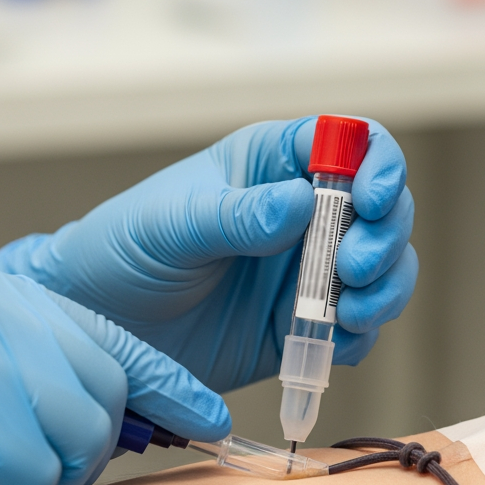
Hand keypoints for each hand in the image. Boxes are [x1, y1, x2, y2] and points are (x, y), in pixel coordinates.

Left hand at [0, 117, 417, 392]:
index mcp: (273, 164)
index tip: (371, 199)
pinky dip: (362, 334)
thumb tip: (300, 201)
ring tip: (352, 311)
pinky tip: (336, 342)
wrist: (98, 329)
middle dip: (385, 236)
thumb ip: (236, 216)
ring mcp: (308, 270)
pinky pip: (358, 327)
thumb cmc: (123, 251)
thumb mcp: (172, 225)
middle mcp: (303, 212)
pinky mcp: (304, 324)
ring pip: (385, 268)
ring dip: (386, 287)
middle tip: (353, 268)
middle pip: (384, 208)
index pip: (350, 143)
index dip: (378, 164)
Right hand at [0, 256, 227, 484]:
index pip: (105, 333)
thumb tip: (85, 414)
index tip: (205, 417)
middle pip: (102, 390)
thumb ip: (7, 365)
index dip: (162, 382)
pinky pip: (32, 476)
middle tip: (22, 476)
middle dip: (83, 450)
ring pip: (78, 436)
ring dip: (40, 481)